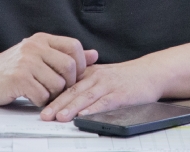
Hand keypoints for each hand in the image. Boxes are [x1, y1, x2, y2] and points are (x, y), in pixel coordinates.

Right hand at [0, 33, 98, 106]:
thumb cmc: (12, 66)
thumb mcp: (39, 54)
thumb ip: (65, 54)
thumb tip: (94, 54)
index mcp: (42, 39)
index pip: (74, 46)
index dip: (80, 64)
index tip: (74, 75)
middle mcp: (35, 47)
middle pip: (69, 66)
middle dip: (69, 83)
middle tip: (59, 89)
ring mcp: (26, 62)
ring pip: (57, 84)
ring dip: (53, 94)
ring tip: (42, 92)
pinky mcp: (19, 78)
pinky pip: (42, 95)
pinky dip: (40, 101)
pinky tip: (32, 96)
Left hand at [41, 59, 162, 121]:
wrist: (150, 72)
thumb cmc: (125, 77)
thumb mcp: (102, 76)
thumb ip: (84, 83)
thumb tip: (64, 98)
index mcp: (89, 73)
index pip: (67, 84)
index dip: (52, 95)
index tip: (39, 106)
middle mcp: (96, 77)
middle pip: (73, 91)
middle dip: (57, 104)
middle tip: (44, 115)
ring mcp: (108, 85)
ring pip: (86, 96)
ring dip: (72, 107)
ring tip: (60, 117)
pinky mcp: (121, 94)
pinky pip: (105, 101)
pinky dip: (94, 109)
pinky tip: (85, 115)